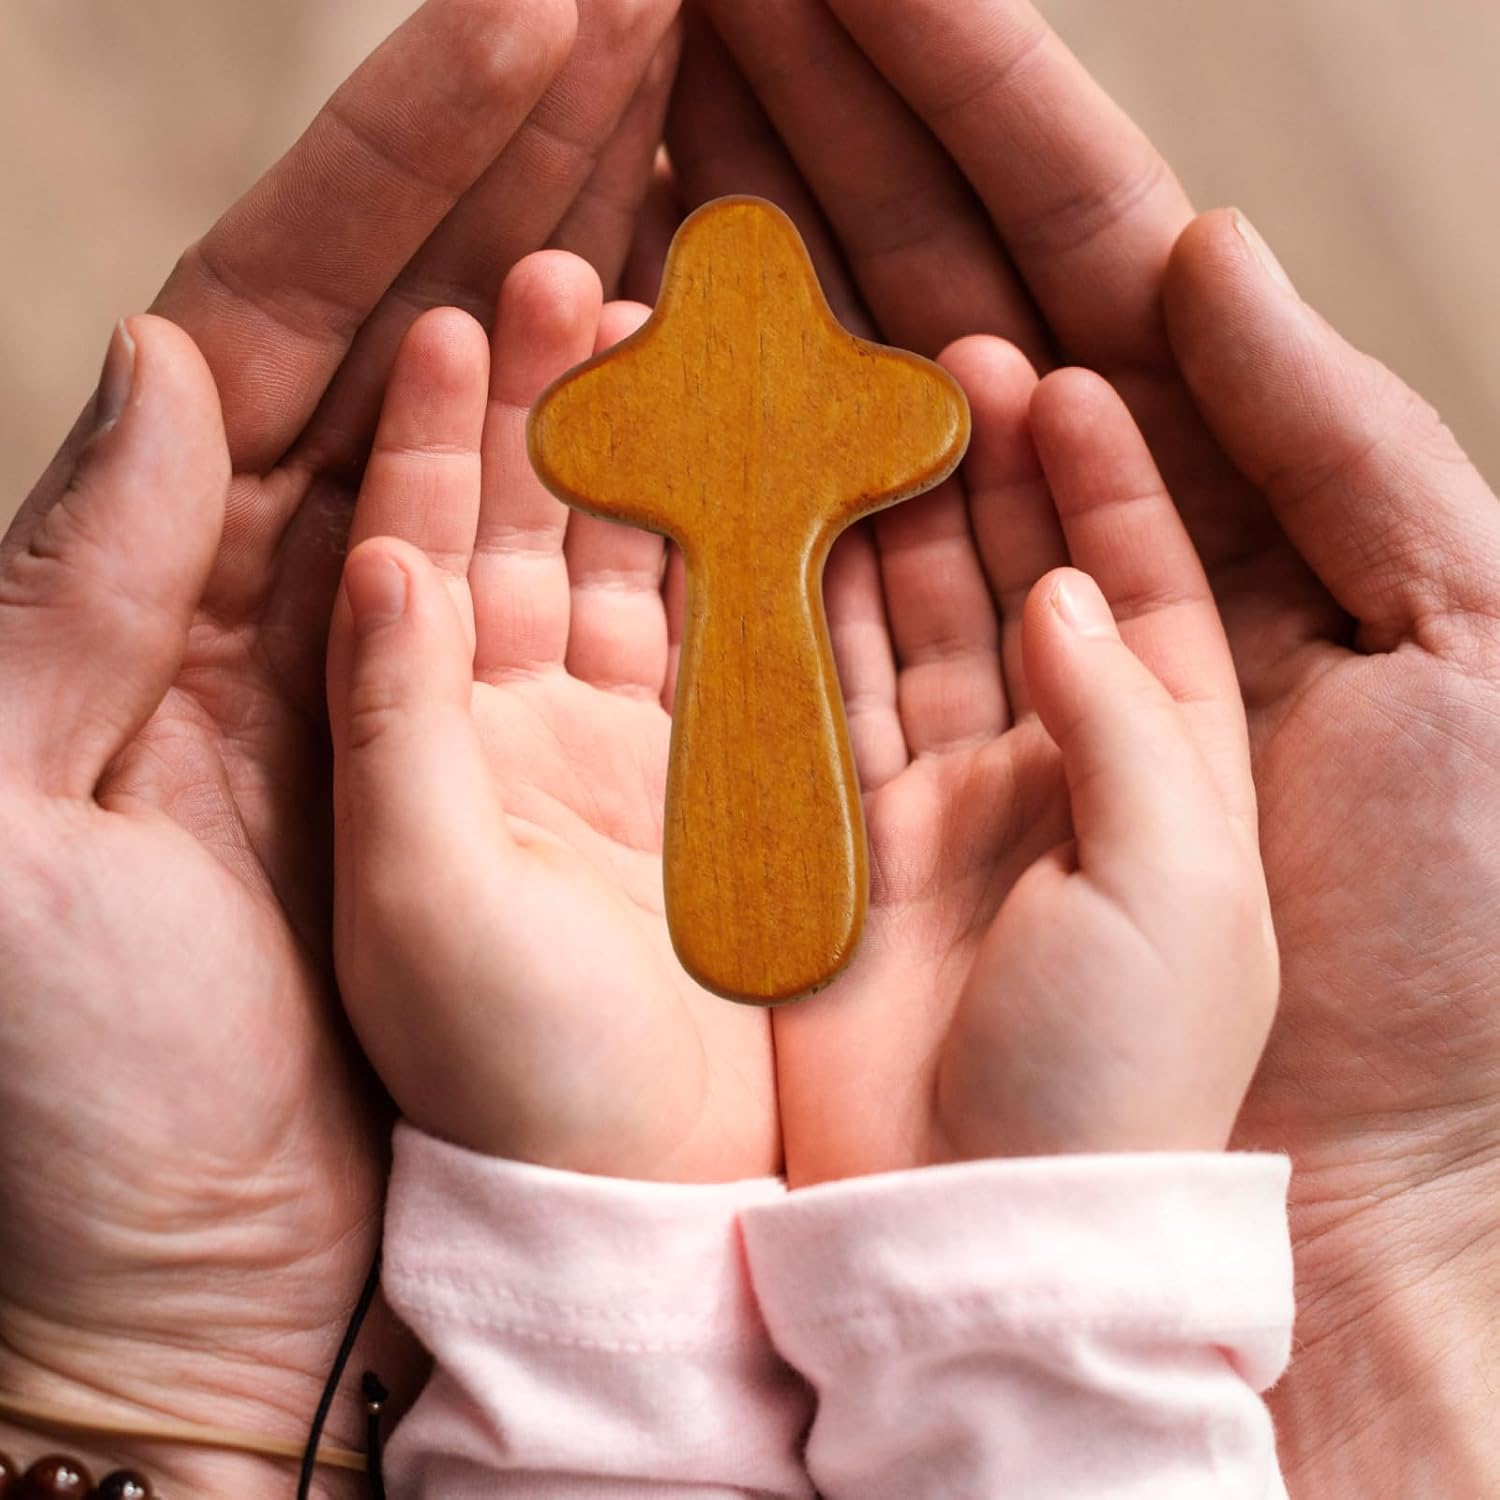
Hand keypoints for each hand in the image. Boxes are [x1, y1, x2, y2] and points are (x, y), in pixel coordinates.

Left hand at [0, 1, 679, 1490]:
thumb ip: (78, 588)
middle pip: (449, 340)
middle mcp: (324, 606)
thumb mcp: (7, 828)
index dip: (423, 156)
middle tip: (658, 30)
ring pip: (561, 449)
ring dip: (639, 304)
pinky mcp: (556, 778)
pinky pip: (637, 604)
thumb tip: (179, 369)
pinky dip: (698, 494)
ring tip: (723, 167)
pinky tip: (761, 391)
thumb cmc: (78, 1106)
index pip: (310, 313)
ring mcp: (458, 683)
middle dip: (545, 173)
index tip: (546, 18)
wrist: (199, 1295)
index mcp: (178, 587)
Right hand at [676, 1, 1499, 1487]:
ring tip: (660, 163)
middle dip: (824, 161)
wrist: (1312, 1184)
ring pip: (828, 444)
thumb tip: (1183, 270)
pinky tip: (651, 387)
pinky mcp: (850, 780)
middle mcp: (1064, 571)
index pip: (1069, 262)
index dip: (959, 114)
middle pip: (922, 317)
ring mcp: (940, 667)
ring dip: (748, 303)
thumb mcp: (1448, 654)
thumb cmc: (1431, 948)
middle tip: (714, 24)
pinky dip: (710, 501)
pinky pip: (771, 609)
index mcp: (1215, 513)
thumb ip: (1322, 447)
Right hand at [775, 345, 1275, 1181]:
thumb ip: (1140, 715)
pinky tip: (769, 530)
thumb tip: (1066, 581)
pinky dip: (797, 621)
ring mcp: (942, 809)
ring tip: (832, 410)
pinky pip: (818, 709)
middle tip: (917, 355)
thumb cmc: (1138, 1081)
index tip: (1047, 372)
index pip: (1146, 578)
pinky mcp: (840, 851)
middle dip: (974, 465)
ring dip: (876, 523)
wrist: (991, 1235)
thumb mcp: (1208, 891)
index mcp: (1176, 772)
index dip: (1103, 469)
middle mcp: (1057, 774)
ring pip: (907, 627)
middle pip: (1014, 576)